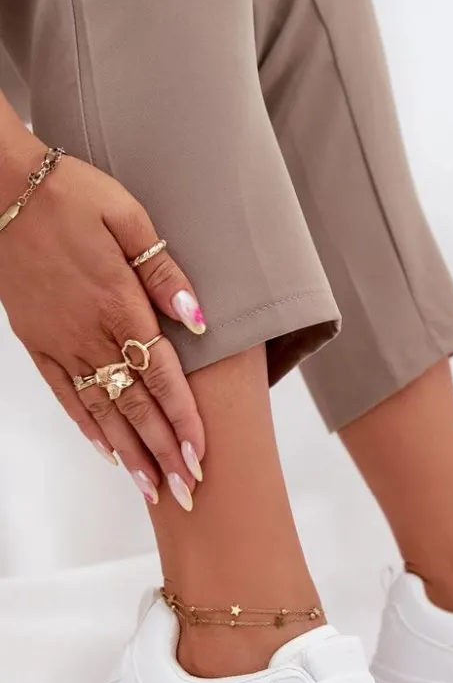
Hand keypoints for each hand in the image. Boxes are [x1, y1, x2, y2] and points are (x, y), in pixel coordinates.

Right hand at [0, 137, 205, 508]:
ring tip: (152, 489)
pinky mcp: (38, 343)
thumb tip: (198, 320)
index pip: (162, 378)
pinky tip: (106, 452)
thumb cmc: (72, 195)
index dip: (184, 421)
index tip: (201, 457)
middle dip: (163, 454)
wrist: (1, 188)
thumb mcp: (129, 218)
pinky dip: (87, 426)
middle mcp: (91, 335)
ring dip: (129, 453)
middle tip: (187, 494)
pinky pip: (66, 394)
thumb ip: (165, 273)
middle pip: (136, 407)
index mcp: (120, 306)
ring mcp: (61, 343)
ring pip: (102, 410)